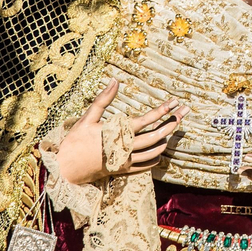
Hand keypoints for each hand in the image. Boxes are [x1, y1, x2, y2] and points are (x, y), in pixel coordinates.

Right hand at [55, 79, 183, 185]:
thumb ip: (103, 99)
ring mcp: (126, 161)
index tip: (173, 102)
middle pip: (156, 136)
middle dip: (172, 123)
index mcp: (118, 133)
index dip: (161, 111)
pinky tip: (160, 150)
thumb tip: (115, 80)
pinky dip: (155, 157)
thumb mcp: (87, 117)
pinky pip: (145, 165)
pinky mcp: (123, 170)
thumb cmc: (75, 141)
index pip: (146, 121)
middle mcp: (125, 148)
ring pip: (154, 152)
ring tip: (174, 129)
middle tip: (184, 113)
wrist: (66, 169)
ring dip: (166, 140)